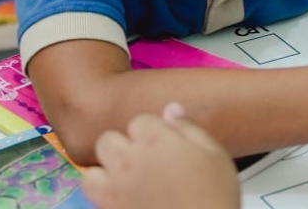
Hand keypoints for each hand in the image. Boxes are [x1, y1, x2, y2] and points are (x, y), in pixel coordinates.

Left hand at [83, 103, 238, 208]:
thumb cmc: (215, 197)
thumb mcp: (214, 154)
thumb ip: (188, 128)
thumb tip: (172, 109)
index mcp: (155, 141)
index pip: (139, 121)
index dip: (154, 131)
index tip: (165, 144)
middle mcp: (129, 162)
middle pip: (108, 140)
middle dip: (123, 146)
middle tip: (144, 160)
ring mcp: (117, 190)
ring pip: (92, 172)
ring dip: (105, 171)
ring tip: (125, 178)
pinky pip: (93, 197)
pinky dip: (102, 194)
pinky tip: (122, 196)